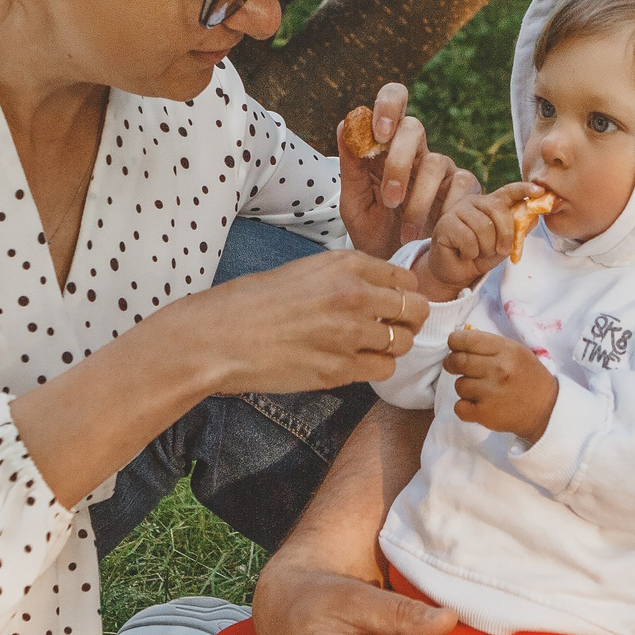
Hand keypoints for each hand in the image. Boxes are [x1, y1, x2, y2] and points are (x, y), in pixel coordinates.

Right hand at [172, 248, 428, 394]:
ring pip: (403, 343)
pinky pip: (384, 369)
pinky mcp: (340, 369)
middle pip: (415, 310)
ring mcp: (350, 334)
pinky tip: (357, 364)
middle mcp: (355, 295)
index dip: (405, 293)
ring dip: (392, 347)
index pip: (405, 278)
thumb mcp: (303, 271)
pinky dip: (376, 368)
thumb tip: (375, 290)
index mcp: (345, 264)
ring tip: (369, 348)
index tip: (396, 303)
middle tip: (394, 328)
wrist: (219, 337)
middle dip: (409, 320)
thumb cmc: (250, 303)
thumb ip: (343, 278)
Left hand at [338, 83, 476, 258]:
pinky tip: (435, 231)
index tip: (378, 133)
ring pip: (434, 162)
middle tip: (389, 199)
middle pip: (414, 128)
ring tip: (405, 232)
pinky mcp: (464, 188)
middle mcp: (416, 151)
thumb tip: (345, 125)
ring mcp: (442, 168)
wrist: (399, 269)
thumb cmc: (374, 232)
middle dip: (398, 162)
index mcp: (386, 146)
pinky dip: (446, 209)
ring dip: (417, 200)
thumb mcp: (355, 204)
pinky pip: (461, 184)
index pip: (393, 102)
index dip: (388, 107)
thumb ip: (350, 168)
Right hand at [415, 181, 541, 300]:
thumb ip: (518, 230)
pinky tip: (464, 253)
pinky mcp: (445, 224)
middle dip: (505, 234)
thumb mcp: (505, 244)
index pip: (508, 191)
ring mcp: (458, 210)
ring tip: (478, 252)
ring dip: (486, 248)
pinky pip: (468, 239)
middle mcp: (474, 202)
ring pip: (483, 227)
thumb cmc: (481, 255)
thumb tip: (535, 217)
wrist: (457, 272)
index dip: (524, 189)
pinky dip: (470, 253)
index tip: (539, 191)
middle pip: (498, 209)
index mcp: (490, 204)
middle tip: (502, 250)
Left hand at [444, 325, 558, 442]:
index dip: (455, 342)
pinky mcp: (485, 414)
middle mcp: (498, 369)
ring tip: (478, 389)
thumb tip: (461, 340)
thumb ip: (491, 345)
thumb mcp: (517, 352)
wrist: (546, 410)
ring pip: (458, 385)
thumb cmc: (528, 377)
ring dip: (464, 387)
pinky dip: (464, 407)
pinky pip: (459, 407)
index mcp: (506, 350)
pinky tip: (476, 404)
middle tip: (455, 366)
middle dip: (451, 363)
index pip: (467, 339)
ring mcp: (490, 393)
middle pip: (458, 361)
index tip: (455, 346)